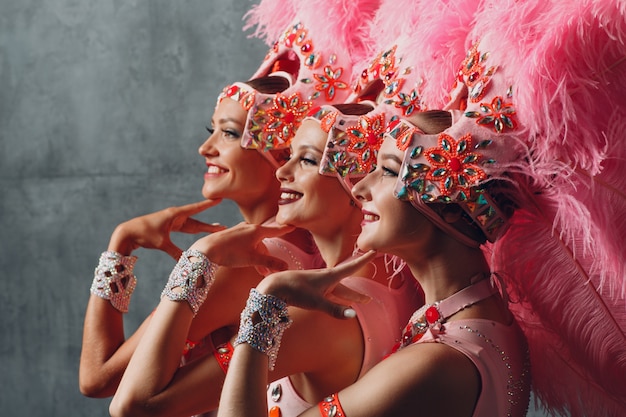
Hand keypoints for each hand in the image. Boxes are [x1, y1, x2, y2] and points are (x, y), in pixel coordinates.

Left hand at [108, 199, 225, 258]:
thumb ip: (175, 252)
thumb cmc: (143, 234)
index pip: (196, 209)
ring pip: (192, 226)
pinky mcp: (168, 228)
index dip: (208, 205)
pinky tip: (200, 232)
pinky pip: (185, 229)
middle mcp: (175, 217)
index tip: (219, 198)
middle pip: (197, 221)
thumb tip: (188, 261)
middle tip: (224, 227)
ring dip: (204, 228)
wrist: (127, 232)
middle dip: (210, 224)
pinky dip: (193, 231)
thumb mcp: (161, 243)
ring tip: (217, 228)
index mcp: (175, 215)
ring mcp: (172, 222)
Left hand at [189, 222, 295, 272]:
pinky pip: (246, 243)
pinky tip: (247, 261)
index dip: (285, 230)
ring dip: (258, 257)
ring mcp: (239, 230)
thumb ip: (269, 263)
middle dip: (268, 257)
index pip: (276, 230)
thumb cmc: (230, 252)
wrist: (206, 249)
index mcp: (257, 231)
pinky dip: (250, 252)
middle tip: (268, 271)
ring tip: (259, 271)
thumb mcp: (252, 259)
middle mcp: (249, 227)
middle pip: (264, 242)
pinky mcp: (231, 234)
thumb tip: (286, 267)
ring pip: (255, 243)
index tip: (294, 225)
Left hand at [256, 251, 376, 318]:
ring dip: (348, 296)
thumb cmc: (295, 291)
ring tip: (358, 301)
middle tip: (369, 298)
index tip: (374, 250)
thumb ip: (335, 309)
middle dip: (357, 292)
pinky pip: (327, 294)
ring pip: (337, 290)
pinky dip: (336, 298)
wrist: (274, 287)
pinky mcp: (309, 290)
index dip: (364, 260)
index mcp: (329, 276)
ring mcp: (316, 284)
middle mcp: (325, 278)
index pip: (351, 267)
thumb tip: (354, 315)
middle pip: (346, 286)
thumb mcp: (317, 302)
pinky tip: (335, 300)